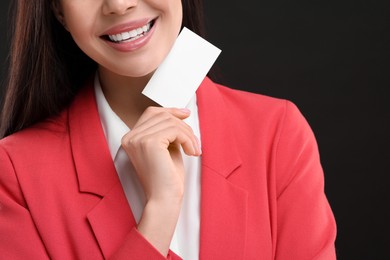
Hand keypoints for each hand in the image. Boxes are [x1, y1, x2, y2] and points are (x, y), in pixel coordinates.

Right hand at [121, 106, 200, 255]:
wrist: (164, 199)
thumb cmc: (167, 178)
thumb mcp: (167, 148)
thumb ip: (168, 131)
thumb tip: (181, 113)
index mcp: (131, 138)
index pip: (151, 113)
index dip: (170, 111)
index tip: (186, 114)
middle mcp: (130, 137)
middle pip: (162, 115)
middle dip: (183, 126)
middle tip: (195, 142)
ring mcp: (138, 139)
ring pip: (170, 122)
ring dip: (188, 135)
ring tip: (195, 149)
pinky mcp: (149, 143)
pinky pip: (175, 130)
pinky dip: (187, 139)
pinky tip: (191, 152)